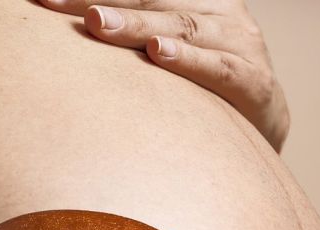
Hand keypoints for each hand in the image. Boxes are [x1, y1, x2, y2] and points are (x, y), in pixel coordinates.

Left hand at [38, 0, 289, 151]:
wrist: (266, 127)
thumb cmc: (206, 89)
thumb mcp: (172, 52)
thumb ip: (135, 37)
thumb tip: (79, 26)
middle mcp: (220, 11)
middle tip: (53, 0)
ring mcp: (241, 43)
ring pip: (182, 26)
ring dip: (137, 24)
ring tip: (96, 22)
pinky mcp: (257, 83)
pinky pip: (220, 69)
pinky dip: (190, 61)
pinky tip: (159, 54)